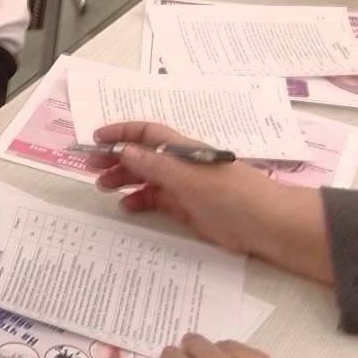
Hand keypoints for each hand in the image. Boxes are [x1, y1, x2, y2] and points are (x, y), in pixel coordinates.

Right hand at [88, 122, 332, 282]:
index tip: (95, 139)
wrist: (266, 225)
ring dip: (123, 179)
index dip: (121, 132)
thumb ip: (154, 165)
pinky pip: (156, 200)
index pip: (146, 133)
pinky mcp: (187, 209)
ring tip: (101, 186)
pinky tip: (125, 206)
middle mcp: (180, 165)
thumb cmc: (231, 194)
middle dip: (115, 157)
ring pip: (146, 178)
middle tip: (90, 166)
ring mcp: (184, 187)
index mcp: (182, 149)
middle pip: (142, 155)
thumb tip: (123, 149)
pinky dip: (139, 201)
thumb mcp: (188, 178)